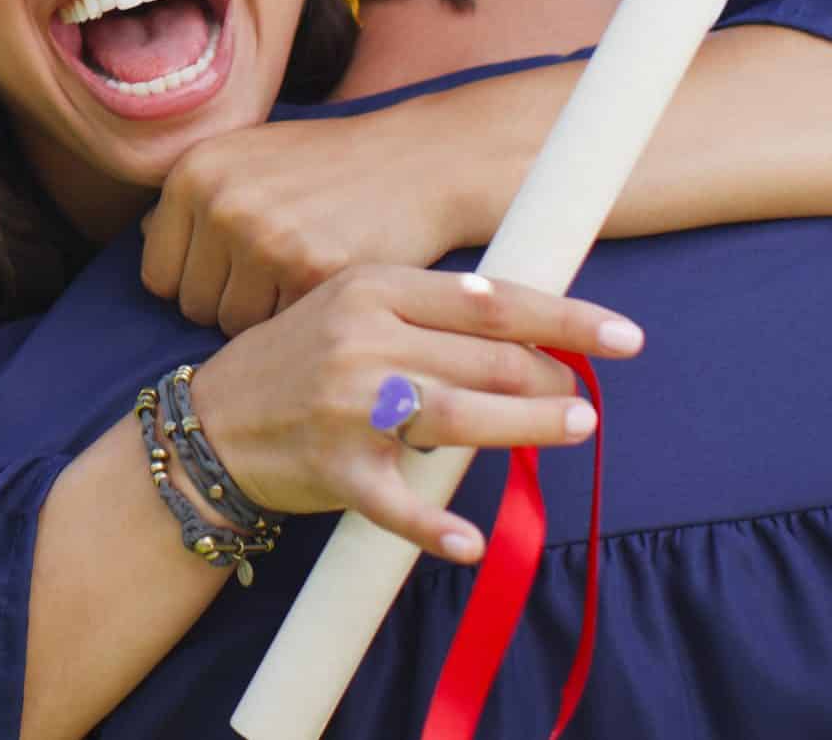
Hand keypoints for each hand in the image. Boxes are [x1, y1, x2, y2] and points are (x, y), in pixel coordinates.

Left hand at [142, 89, 549, 334]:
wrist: (416, 160)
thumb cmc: (327, 166)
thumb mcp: (248, 157)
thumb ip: (195, 196)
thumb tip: (142, 236)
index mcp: (193, 173)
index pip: (158, 274)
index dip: (197, 281)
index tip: (234, 271)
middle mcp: (219, 202)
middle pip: (190, 305)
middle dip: (229, 302)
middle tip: (276, 275)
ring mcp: (264, 237)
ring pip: (231, 325)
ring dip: (264, 316)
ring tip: (300, 277)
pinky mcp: (309, 270)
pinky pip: (278, 329)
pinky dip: (300, 319)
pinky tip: (325, 283)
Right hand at [189, 263, 641, 563]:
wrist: (207, 424)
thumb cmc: (296, 360)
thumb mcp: (351, 307)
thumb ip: (429, 310)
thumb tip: (527, 320)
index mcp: (371, 290)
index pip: (488, 301)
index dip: (565, 318)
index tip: (624, 336)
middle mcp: (362, 341)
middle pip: (486, 359)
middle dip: (550, 376)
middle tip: (583, 394)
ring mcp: (349, 407)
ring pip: (462, 417)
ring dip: (530, 424)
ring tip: (575, 425)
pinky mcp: (336, 470)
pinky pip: (398, 504)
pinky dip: (436, 527)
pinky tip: (470, 542)